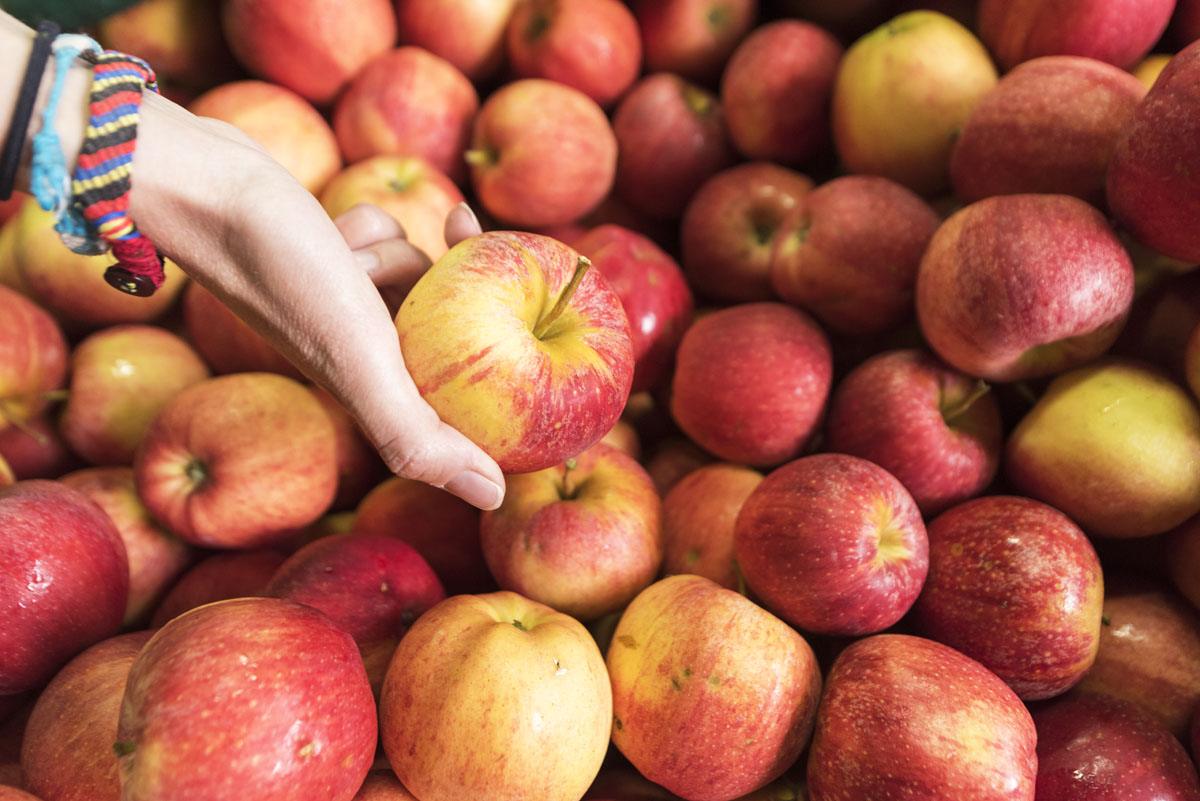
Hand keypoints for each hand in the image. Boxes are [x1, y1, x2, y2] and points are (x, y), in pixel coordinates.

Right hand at [127, 95, 505, 509]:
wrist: (209, 191)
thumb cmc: (285, 278)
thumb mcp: (361, 366)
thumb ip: (419, 439)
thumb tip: (496, 497)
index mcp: (376, 394)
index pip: (463, 400)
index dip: (499, 368)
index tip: (515, 317)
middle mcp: (363, 357)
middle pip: (449, 326)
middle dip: (430, 286)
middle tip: (387, 275)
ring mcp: (344, 310)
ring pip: (420, 274)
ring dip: (391, 252)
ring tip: (343, 253)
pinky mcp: (330, 262)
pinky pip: (388, 237)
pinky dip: (367, 226)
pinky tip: (333, 229)